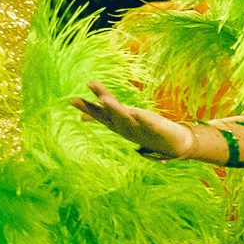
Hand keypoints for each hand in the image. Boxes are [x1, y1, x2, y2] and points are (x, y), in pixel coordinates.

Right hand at [73, 82, 194, 160]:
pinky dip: (143, 120)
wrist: (172, 145)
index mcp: (118, 124)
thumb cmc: (143, 130)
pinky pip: (149, 125)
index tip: (71, 99)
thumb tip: (81, 117)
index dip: (86, 106)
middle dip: (101, 107)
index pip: (100, 114)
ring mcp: (141, 130)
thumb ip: (104, 114)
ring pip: (127, 120)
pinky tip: (137, 113)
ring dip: (116, 110)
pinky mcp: (157, 130)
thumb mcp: (122, 121)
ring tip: (106, 100)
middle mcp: (126, 128)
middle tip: (88, 98)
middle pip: (111, 116)